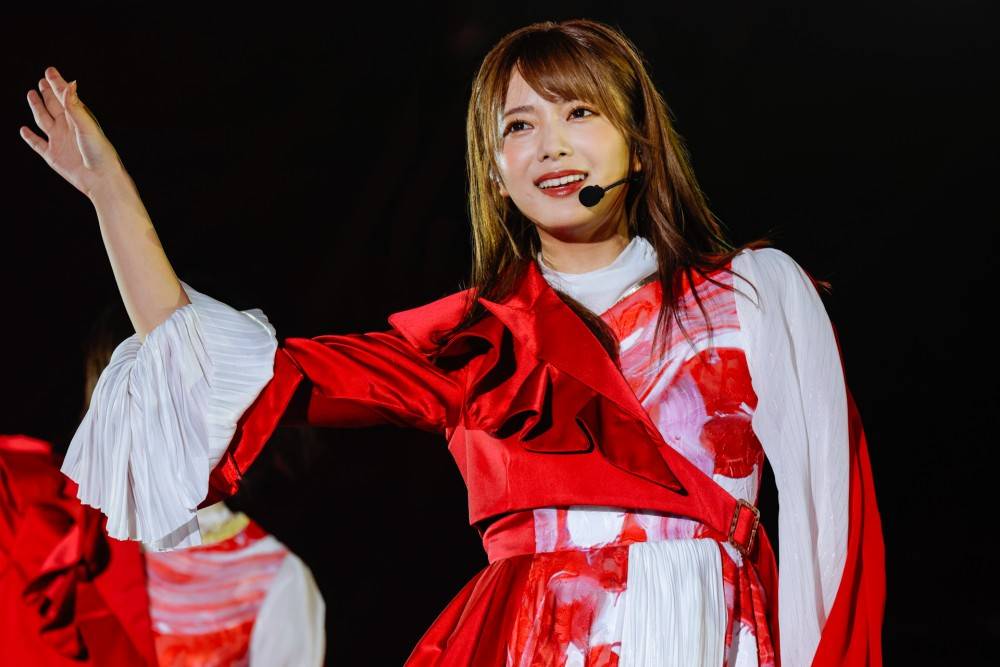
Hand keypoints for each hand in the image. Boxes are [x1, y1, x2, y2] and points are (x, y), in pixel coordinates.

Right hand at [20, 67, 125, 199]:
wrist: (100, 179)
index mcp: (78, 119)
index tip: (50, 71)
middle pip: (54, 106)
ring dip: (37, 107)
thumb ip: (75, 106)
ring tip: (31, 95)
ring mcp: (59, 141)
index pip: (64, 97)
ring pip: (43, 120)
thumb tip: (70, 84)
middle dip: (47, 93)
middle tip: (42, 81)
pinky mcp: (53, 155)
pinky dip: (30, 137)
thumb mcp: (86, 126)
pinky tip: (24, 130)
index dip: (57, 84)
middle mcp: (67, 128)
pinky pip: (37, 144)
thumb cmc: (99, 152)